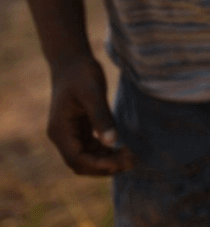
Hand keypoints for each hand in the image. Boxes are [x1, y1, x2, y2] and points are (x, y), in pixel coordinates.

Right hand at [48, 56, 132, 174]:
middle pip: (81, 163)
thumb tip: (112, 142)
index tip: (122, 160)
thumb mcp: (93, 93)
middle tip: (132, 161)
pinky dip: (105, 151)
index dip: (99, 164)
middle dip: (105, 166)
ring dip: (107, 161)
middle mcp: (62, 136)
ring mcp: (69, 133)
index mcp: (60, 131)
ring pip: (87, 157)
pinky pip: (91, 148)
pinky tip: (123, 149)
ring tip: (131, 157)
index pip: (76, 159)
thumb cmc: (81, 74)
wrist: (72, 61)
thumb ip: (101, 117)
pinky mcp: (79, 128)